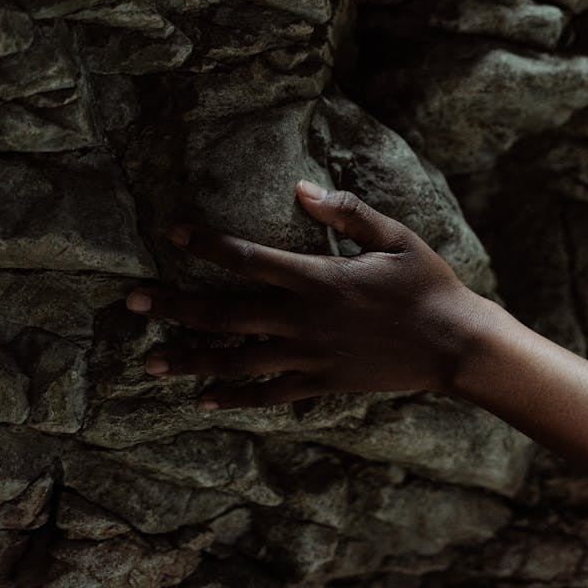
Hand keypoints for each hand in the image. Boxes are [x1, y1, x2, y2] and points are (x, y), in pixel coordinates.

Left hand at [125, 180, 482, 411]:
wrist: (456, 345)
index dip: (206, 246)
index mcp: (319, 278)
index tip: (171, 235)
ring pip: (236, 360)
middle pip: (226, 313)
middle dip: (175, 307)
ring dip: (190, 359)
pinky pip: (267, 395)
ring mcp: (310, 357)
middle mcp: (305, 320)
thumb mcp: (395, 236)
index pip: (248, 259)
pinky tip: (201, 400)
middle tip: (132, 303)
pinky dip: (233, 399)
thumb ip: (346, 212)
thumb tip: (300, 188)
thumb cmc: (427, 284)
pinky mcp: (320, 385)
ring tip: (149, 361)